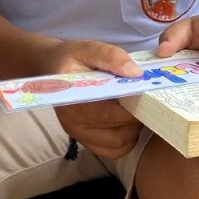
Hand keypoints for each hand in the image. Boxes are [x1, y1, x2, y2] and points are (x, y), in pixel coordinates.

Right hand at [36, 40, 143, 159]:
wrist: (52, 67)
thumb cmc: (70, 58)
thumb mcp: (88, 48)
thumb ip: (110, 56)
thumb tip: (135, 73)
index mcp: (72, 99)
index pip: (109, 114)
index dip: (133, 108)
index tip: (146, 95)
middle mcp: (72, 122)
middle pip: (117, 134)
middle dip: (135, 119)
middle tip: (144, 102)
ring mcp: (78, 134)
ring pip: (118, 146)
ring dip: (132, 131)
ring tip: (134, 109)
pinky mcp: (84, 140)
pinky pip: (112, 150)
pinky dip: (125, 140)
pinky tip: (125, 121)